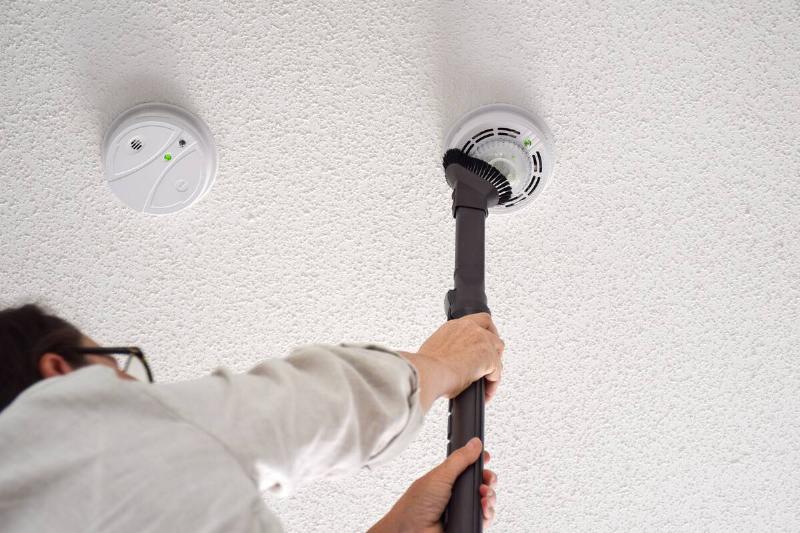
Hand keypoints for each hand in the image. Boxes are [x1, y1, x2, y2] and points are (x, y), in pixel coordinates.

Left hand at [369, 438, 497, 532]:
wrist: (411, 532)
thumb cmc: (415, 505)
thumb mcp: (440, 476)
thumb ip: (459, 459)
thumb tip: (474, 444)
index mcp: (447, 478)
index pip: (468, 466)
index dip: (479, 461)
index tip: (486, 458)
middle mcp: (455, 493)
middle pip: (482, 483)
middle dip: (489, 480)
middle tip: (488, 480)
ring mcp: (462, 509)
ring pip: (486, 501)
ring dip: (490, 497)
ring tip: (484, 496)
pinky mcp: (467, 523)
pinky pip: (485, 519)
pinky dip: (487, 514)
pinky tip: (483, 510)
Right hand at [413, 313, 504, 403]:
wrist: (427, 373)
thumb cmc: (426, 367)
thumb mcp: (434, 351)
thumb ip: (448, 350)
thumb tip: (449, 363)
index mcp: (454, 326)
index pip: (475, 321)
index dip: (481, 333)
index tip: (480, 345)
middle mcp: (469, 328)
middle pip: (491, 330)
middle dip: (492, 345)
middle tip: (488, 362)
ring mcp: (481, 340)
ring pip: (498, 349)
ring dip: (494, 365)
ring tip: (486, 382)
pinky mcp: (489, 356)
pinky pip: (498, 371)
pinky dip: (493, 383)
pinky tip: (485, 392)